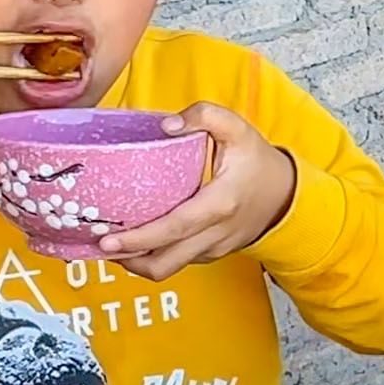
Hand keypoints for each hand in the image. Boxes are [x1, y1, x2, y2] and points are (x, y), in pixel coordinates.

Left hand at [97, 102, 298, 278]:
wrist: (286, 196)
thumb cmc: (258, 162)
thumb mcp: (238, 128)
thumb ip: (204, 116)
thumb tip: (166, 125)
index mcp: (220, 203)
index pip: (174, 228)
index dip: (139, 238)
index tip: (107, 240)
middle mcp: (215, 233)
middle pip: (165, 263)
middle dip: (127, 260)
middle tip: (97, 245)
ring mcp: (212, 248)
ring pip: (168, 268)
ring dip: (136, 261)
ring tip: (109, 244)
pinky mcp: (209, 254)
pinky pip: (176, 262)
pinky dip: (152, 255)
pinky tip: (134, 241)